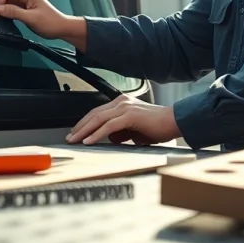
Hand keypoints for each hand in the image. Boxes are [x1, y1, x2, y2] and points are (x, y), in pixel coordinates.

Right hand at [0, 0, 83, 44]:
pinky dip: (8, 14)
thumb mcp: (31, 18)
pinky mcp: (25, 8)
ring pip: (8, 3)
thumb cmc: (49, 23)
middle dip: (0, 7)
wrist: (61, 28)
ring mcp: (25, 0)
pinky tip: (7, 20)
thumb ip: (14, 12)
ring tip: (2, 20)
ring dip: (4, 11)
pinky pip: (12, 8)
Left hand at [66, 95, 180, 145]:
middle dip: (79, 126)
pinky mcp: (130, 116)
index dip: (84, 122)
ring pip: (98, 119)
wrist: (175, 122)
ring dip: (84, 130)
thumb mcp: (134, 130)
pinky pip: (108, 126)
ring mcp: (125, 107)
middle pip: (94, 114)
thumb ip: (122, 132)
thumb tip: (111, 138)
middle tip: (69, 137)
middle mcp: (121, 102)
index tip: (75, 132)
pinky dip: (96, 134)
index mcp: (122, 103)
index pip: (97, 112)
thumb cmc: (158, 127)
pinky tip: (88, 140)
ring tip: (74, 140)